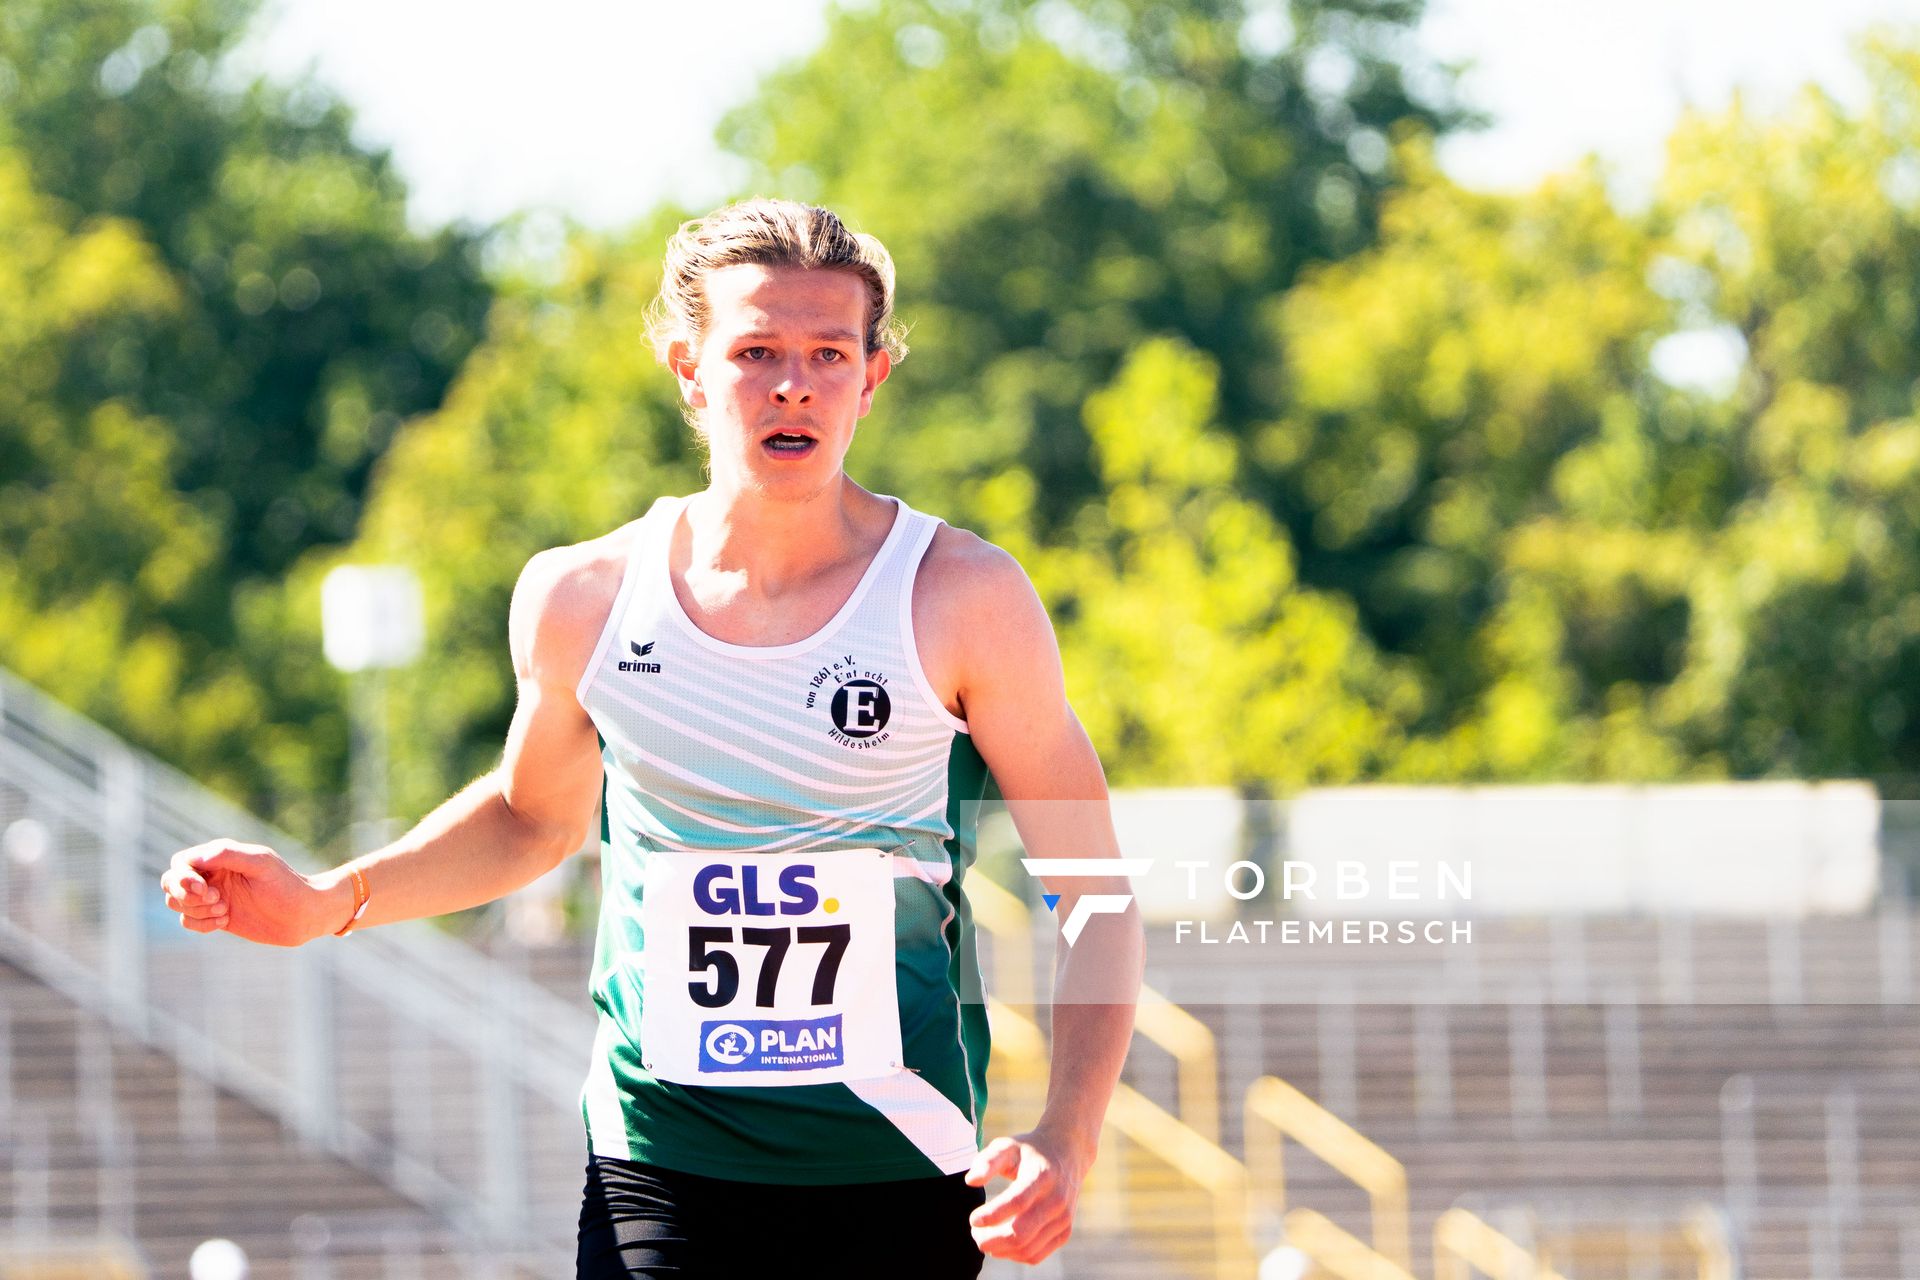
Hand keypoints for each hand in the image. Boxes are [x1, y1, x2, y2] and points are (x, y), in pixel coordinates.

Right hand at [160, 841, 328, 946]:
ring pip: (177, 904)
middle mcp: (212, 875)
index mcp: (220, 857)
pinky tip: (225, 921)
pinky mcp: (215, 917)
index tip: (204, 888)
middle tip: (217, 899)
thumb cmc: (286, 884)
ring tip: (225, 910)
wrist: (303, 914)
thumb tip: (196, 857)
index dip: (183, 876)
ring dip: (195, 910)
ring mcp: (212, 897)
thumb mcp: (261, 864)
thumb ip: (228, 854)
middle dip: (185, 895)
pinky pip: (188, 921)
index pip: (181, 862)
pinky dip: (200, 923)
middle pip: (171, 883)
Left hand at [964, 1130, 1088, 1264]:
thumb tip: (970, 1181)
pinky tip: (1001, 1246)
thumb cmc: (1028, 1151)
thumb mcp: (1007, 1146)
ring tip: (984, 1239)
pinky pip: (1036, 1255)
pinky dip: (1014, 1255)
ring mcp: (1063, 1218)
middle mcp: (1056, 1199)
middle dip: (992, 1239)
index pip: (1017, 1202)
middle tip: (975, 1234)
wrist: (1067, 1153)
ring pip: (1027, 1248)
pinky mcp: (1064, 1231)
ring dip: (1000, 1249)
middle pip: (1021, 1232)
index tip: (973, 1219)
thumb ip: (987, 1161)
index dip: (992, 1215)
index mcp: (1041, 1175)